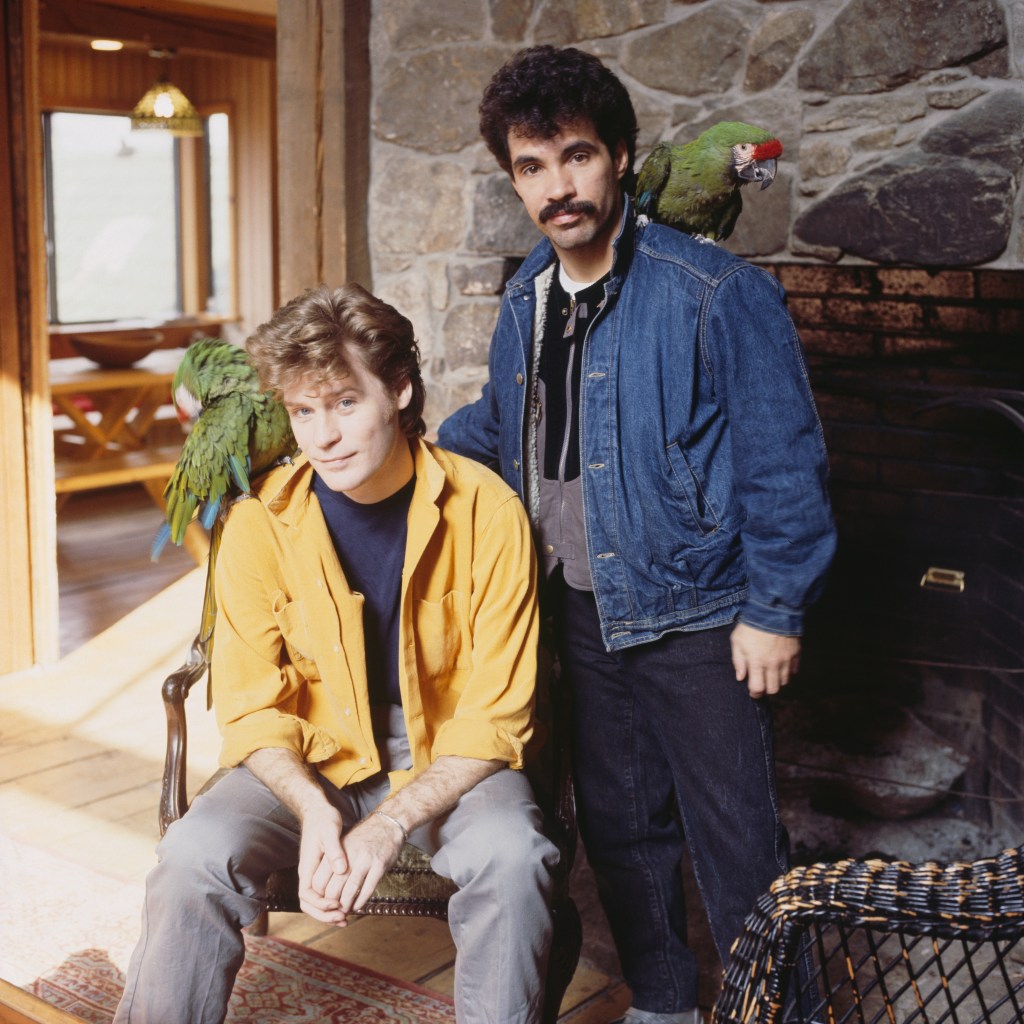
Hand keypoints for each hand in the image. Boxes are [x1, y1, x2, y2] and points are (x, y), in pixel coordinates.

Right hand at [297, 807, 348, 924]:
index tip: (337, 904)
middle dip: (324, 915)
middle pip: (309, 904)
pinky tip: (346, 905)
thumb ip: (334, 851)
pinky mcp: (321, 872)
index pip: (306, 895)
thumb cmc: (323, 819)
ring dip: (329, 913)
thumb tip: (341, 870)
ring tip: (346, 919)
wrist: (319, 811)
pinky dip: (333, 903)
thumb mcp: (330, 831)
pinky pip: (324, 893)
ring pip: (316, 902)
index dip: (320, 904)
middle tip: (343, 919)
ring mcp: (314, 874)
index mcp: (307, 866)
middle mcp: (308, 873)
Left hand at [323, 811, 405, 917]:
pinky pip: (367, 889)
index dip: (319, 897)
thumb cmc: (363, 839)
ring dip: (346, 906)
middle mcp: (348, 856)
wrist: (387, 824)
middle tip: (334, 911)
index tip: (322, 903)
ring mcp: (364, 860)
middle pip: (332, 889)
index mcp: (335, 852)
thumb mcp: (342, 846)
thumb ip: (331, 864)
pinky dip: (361, 901)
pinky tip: (358, 906)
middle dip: (332, 905)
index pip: (318, 881)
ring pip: (350, 891)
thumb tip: (321, 890)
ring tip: (345, 911)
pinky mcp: (379, 865)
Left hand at [731, 622, 799, 697]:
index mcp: (757, 663)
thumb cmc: (752, 627)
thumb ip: (738, 661)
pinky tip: (781, 667)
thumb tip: (740, 677)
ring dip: (777, 681)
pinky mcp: (796, 654)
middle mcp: (773, 665)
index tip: (753, 692)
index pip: (758, 689)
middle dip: (766, 690)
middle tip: (762, 684)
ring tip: (770, 675)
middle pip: (773, 689)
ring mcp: (786, 660)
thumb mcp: (737, 641)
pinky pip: (794, 671)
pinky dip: (788, 672)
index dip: (755, 694)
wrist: (774, 611)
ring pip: (785, 682)